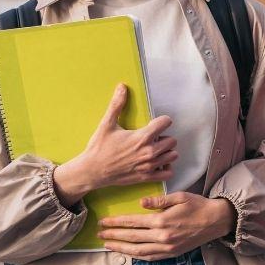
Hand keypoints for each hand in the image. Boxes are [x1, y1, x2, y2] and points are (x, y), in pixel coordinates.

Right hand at [52, 84, 176, 206]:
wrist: (91, 171)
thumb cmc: (99, 147)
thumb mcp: (106, 124)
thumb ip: (117, 105)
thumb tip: (122, 86)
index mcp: (142, 137)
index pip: (166, 122)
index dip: (162, 120)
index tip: (155, 122)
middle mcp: (149, 152)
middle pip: (172, 140)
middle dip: (164, 136)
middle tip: (153, 137)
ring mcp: (149, 166)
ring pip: (172, 156)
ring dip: (167, 151)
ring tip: (155, 148)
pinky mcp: (146, 177)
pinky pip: (167, 173)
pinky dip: (165, 168)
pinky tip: (157, 162)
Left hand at [98, 192, 235, 260]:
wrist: (216, 221)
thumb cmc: (198, 205)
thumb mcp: (179, 196)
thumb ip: (159, 201)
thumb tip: (141, 202)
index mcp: (162, 220)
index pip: (133, 222)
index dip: (117, 222)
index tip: (104, 222)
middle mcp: (162, 236)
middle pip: (132, 237)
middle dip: (114, 235)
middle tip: (99, 234)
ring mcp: (167, 247)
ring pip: (138, 251)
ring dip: (121, 248)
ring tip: (108, 245)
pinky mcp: (172, 253)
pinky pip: (150, 257)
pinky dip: (136, 256)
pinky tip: (128, 252)